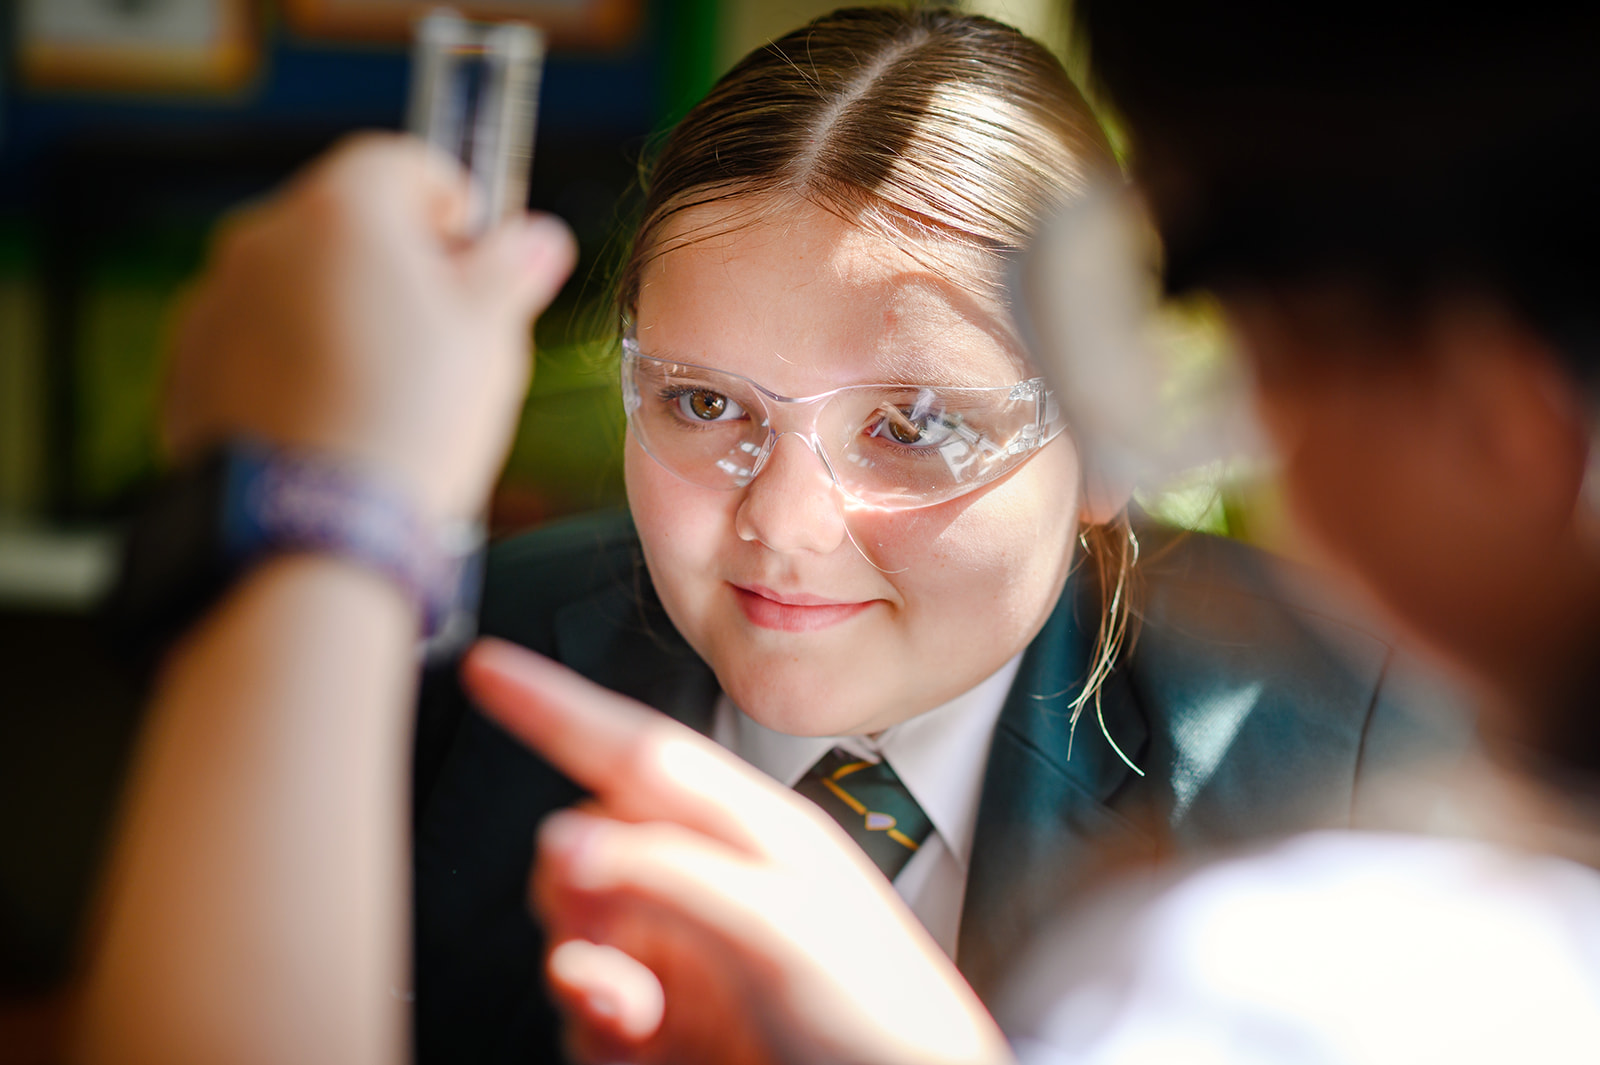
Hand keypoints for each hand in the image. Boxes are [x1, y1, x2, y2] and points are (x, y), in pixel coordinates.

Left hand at [164, 133, 575, 522]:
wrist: (315, 528)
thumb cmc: (409, 421)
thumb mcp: (491, 335)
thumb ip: (512, 269)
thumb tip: (538, 240)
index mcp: (341, 209)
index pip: (406, 163)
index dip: (456, 208)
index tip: (480, 257)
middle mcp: (264, 239)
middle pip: (347, 224)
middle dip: (398, 265)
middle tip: (445, 334)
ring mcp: (217, 303)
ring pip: (299, 286)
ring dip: (343, 315)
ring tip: (389, 391)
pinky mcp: (191, 367)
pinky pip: (257, 344)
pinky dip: (295, 365)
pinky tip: (338, 419)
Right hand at [460, 639, 1013, 1064]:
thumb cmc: (874, 1010)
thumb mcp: (778, 922)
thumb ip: (669, 871)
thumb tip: (565, 840)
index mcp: (739, 829)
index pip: (632, 750)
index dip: (554, 706)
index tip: (484, 666)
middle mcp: (701, 881)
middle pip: (578, 848)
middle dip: (569, 889)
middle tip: (611, 937)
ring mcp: (677, 954)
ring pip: (568, 934)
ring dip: (581, 972)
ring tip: (638, 1012)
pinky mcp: (660, 1024)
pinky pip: (578, 1010)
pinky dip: (591, 1027)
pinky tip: (636, 1043)